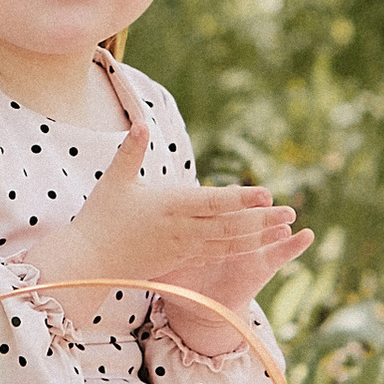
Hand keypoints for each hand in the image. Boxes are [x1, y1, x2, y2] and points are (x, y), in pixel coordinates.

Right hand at [40, 106, 311, 346]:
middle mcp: (183, 229)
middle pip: (230, 225)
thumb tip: (140, 121)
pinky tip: (256, 246)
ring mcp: (184, 248)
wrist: (91, 261)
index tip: (267, 193)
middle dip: (262, 219)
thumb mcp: (115, 180)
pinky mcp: (181, 261)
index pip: (214, 202)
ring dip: (258, 236)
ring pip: (228, 242)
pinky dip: (239, 250)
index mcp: (171, 206)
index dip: (242, 198)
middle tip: (291, 211)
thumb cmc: (101, 218)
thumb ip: (131, 150)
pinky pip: (217, 255)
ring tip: (283, 229)